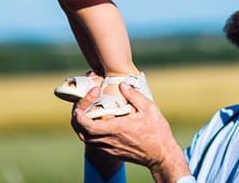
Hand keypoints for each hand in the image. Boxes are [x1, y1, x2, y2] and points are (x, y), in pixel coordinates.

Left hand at [72, 83, 190, 182]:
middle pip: (84, 134)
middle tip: (79, 109)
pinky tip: (99, 125)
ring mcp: (111, 149)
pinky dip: (92, 135)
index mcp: (117, 129)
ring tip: (87, 116)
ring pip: (88, 141)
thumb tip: (122, 84)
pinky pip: (96, 145)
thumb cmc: (157, 131)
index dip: (80, 117)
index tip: (78, 108)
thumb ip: (134, 96)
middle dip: (78, 122)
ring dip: (83, 129)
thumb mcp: (150, 109)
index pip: (90, 126)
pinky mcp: (114, 153)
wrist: (161, 155)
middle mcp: (110, 140)